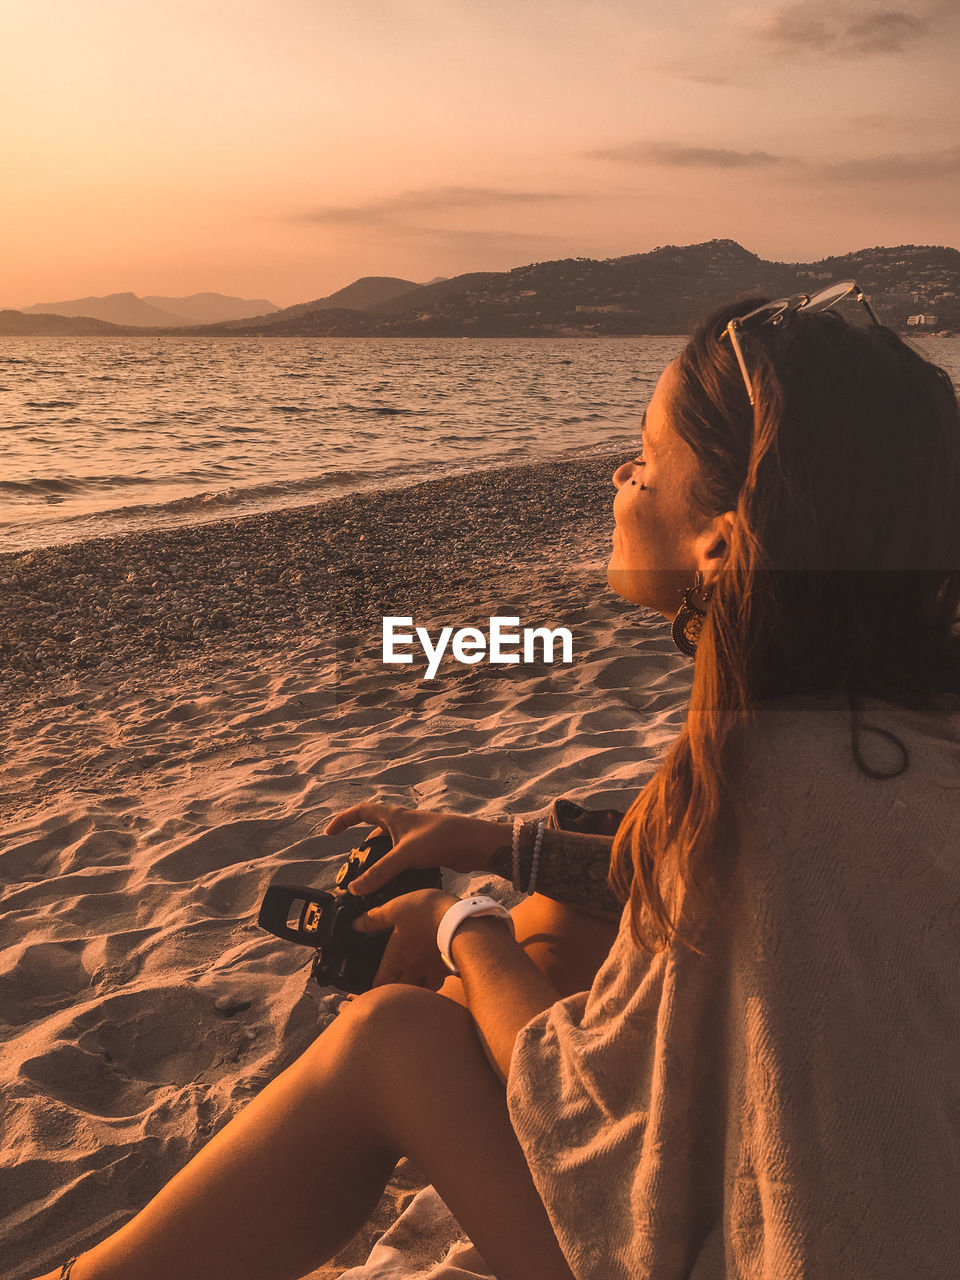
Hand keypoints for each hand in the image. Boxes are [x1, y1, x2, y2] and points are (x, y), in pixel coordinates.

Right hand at [322, 802, 506, 895]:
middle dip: (362, 848)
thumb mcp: (404, 855)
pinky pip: (402, 859)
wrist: (474, 844)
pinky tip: (393, 885)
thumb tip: (354, 890)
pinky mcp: (426, 850)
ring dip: (379, 862)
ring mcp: (415, 837)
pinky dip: (395, 870)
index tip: (329, 833)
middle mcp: (403, 824)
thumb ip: (379, 872)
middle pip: (375, 831)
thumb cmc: (440, 839)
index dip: (343, 820)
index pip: (361, 811)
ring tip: (369, 881)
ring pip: (389, 848)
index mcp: (394, 816)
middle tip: (353, 868)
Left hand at [352, 888, 458, 989]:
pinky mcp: (447, 970)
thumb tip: (356, 924)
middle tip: (387, 987)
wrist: (463, 921)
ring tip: (408, 983)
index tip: (366, 988)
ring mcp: (432, 972)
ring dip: (411, 990)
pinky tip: (431, 974)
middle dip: (391, 992)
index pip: (379, 984)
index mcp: (397, 958)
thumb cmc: (428, 913)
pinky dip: (431, 983)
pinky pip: (437, 984)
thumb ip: (375, 918)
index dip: (370, 990)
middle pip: (398, 992)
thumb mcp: (396, 908)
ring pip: (418, 991)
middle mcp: (413, 970)